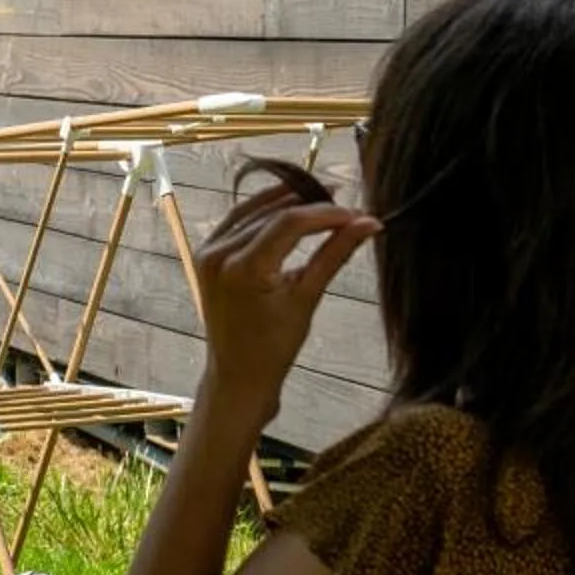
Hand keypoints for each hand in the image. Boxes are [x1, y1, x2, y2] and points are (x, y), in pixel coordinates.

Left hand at [193, 177, 378, 419]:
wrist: (238, 375)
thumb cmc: (274, 347)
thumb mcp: (307, 298)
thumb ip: (335, 255)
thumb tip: (369, 223)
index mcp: (244, 268)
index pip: (290, 222)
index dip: (327, 213)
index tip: (358, 213)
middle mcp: (219, 254)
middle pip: (271, 213)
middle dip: (310, 206)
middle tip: (346, 204)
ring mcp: (207, 253)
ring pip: (252, 211)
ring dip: (286, 202)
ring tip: (323, 199)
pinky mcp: (205, 255)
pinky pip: (236, 222)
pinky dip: (262, 213)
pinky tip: (288, 208)